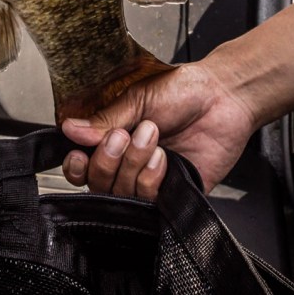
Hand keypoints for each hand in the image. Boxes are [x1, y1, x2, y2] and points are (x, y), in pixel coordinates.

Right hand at [61, 60, 254, 196]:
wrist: (223, 98)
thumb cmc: (183, 91)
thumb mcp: (138, 99)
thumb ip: (105, 120)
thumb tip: (70, 128)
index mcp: (113, 137)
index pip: (82, 165)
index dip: (77, 165)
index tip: (79, 154)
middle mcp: (128, 163)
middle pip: (97, 184)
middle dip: (107, 160)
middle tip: (124, 135)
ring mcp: (149, 180)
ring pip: (121, 196)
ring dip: (133, 165)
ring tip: (152, 136)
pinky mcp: (172, 195)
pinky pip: (148, 204)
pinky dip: (152, 180)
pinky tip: (164, 158)